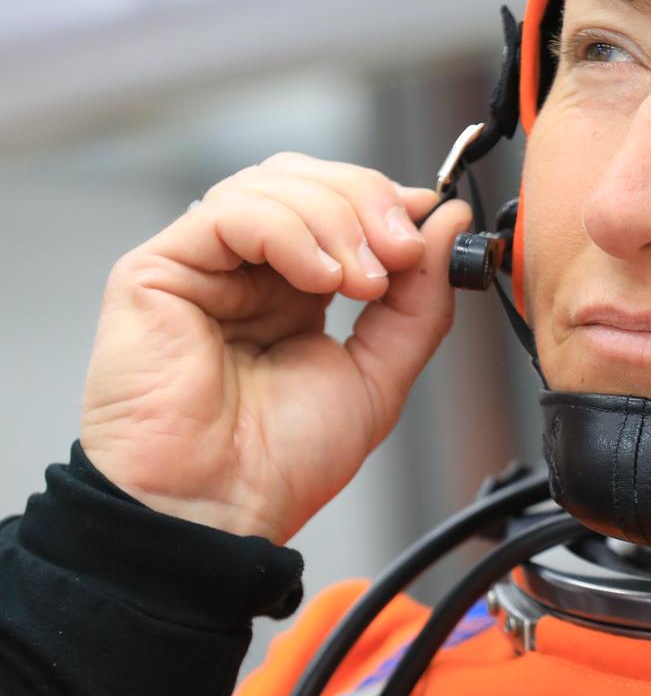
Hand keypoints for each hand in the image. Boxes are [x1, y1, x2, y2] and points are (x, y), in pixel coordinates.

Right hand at [81, 154, 473, 544]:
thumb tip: (448, 220)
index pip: (338, 202)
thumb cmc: (278, 465)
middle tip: (403, 252)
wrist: (217, 515)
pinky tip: (319, 280)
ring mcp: (200, 264)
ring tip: (363, 283)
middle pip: (307, 179)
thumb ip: (420, 298)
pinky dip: (290, 232)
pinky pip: (229, 213)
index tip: (436, 219)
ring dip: (337, 220)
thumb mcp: (380, 375)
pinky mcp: (157, 270)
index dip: (388, 201)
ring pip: (272, 185)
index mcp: (292, 288)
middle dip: (368, 203)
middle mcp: (244, 268)